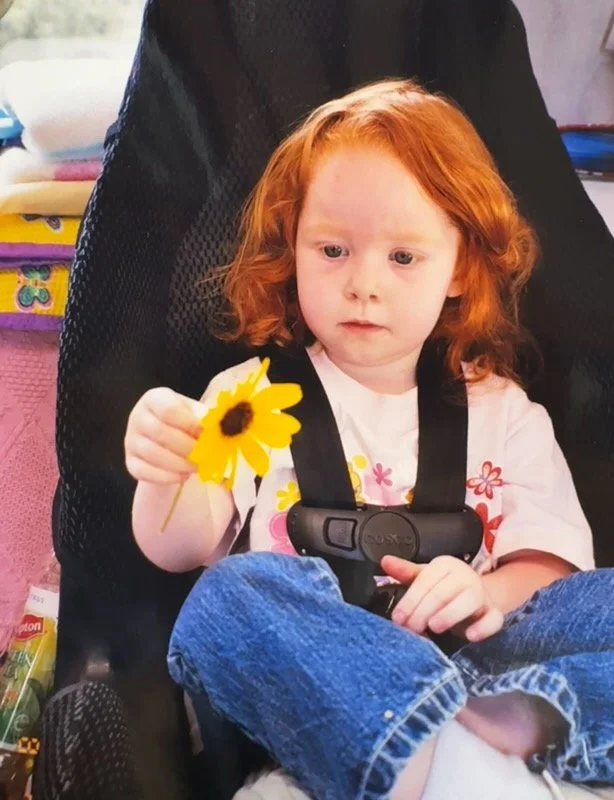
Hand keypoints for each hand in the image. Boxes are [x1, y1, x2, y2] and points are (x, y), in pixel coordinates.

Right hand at [125, 387, 206, 483]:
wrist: (165, 436)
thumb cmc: (183, 420)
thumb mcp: (193, 411)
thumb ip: (202, 417)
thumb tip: (213, 428)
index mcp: (154, 399)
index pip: (169, 409)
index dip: (189, 423)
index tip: (205, 433)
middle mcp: (137, 416)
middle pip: (160, 432)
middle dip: (187, 446)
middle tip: (205, 455)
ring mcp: (131, 440)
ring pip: (152, 454)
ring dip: (179, 463)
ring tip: (197, 467)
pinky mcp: (130, 461)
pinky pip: (144, 472)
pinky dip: (166, 477)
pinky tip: (183, 476)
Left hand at [381, 555, 503, 641]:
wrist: (477, 597)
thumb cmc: (444, 588)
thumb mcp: (425, 578)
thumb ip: (406, 572)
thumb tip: (385, 561)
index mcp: (445, 565)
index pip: (425, 581)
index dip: (409, 600)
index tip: (398, 618)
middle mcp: (464, 576)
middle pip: (443, 592)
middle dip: (423, 612)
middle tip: (411, 629)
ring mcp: (481, 594)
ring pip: (469, 601)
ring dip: (449, 614)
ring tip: (434, 627)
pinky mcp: (494, 612)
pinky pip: (494, 619)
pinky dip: (484, 627)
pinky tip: (470, 636)